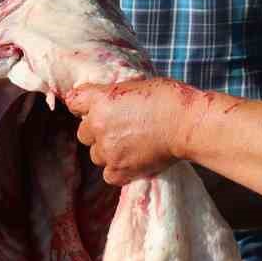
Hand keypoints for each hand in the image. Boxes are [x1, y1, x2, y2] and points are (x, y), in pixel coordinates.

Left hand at [65, 79, 191, 185]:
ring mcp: (107, 150)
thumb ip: (114, 96)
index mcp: (100, 100)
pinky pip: (108, 175)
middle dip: (98, 131)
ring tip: (131, 146)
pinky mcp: (120, 170)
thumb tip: (106, 102)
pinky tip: (133, 161)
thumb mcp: (135, 85)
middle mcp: (98, 125)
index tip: (94, 109)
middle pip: (84, 133)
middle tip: (121, 129)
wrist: (186, 124)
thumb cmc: (168, 99)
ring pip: (96, 155)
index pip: (74, 103)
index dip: (85, 106)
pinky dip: (119, 170)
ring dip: (108, 152)